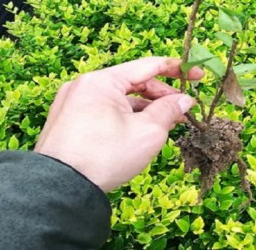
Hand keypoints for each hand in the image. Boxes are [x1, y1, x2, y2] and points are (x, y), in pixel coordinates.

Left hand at [34, 57, 201, 191]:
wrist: (59, 190)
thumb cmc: (104, 157)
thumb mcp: (148, 132)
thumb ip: (170, 110)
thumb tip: (185, 100)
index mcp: (102, 81)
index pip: (147, 66)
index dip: (176, 70)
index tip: (197, 75)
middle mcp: (84, 85)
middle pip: (132, 82)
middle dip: (160, 95)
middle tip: (181, 109)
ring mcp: (73, 102)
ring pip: (118, 98)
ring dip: (143, 108)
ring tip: (164, 124)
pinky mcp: (68, 120)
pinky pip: (104, 110)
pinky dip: (124, 117)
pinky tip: (139, 132)